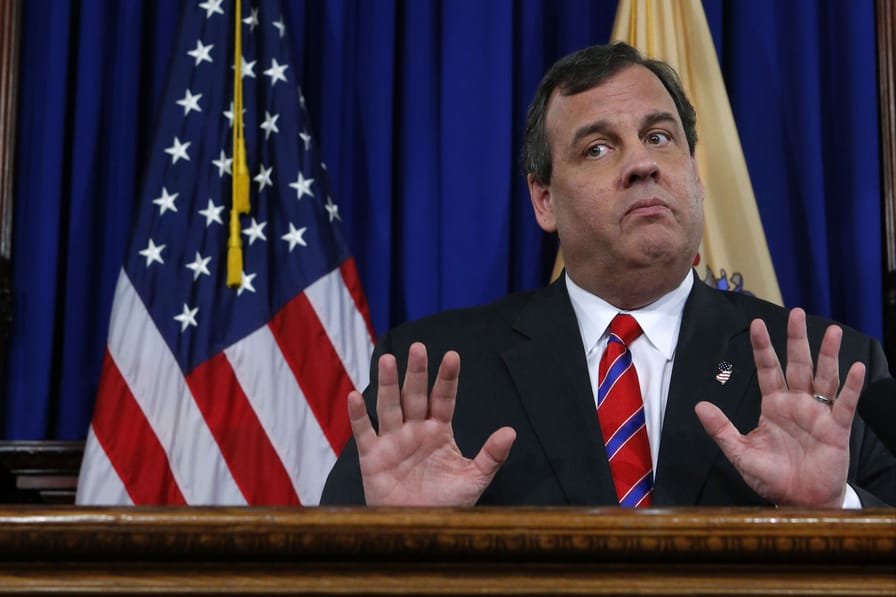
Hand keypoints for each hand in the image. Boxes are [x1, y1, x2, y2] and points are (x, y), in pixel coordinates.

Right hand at [347, 342, 516, 505]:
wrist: (419, 530)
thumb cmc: (447, 504)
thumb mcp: (473, 480)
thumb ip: (491, 456)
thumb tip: (511, 432)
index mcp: (439, 431)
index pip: (443, 399)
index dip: (447, 378)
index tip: (453, 356)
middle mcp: (414, 430)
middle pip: (414, 396)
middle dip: (416, 372)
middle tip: (418, 347)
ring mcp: (392, 441)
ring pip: (389, 406)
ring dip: (388, 384)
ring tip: (389, 360)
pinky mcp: (372, 457)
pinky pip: (364, 433)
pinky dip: (358, 415)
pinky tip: (355, 396)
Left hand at [695, 308, 865, 506]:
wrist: (798, 502)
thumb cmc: (770, 476)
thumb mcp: (740, 452)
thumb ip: (721, 429)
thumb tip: (699, 405)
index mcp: (773, 405)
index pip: (767, 369)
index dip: (763, 347)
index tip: (756, 323)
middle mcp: (797, 403)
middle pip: (797, 364)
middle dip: (797, 339)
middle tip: (797, 312)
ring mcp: (818, 413)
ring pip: (824, 377)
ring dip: (828, 354)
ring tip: (833, 331)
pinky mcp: (837, 428)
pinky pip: (845, 403)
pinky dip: (851, 386)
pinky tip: (854, 366)